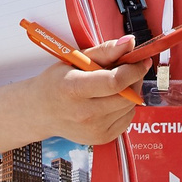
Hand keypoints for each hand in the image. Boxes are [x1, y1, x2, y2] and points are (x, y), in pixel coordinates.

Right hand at [20, 36, 147, 146]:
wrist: (41, 112)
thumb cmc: (57, 82)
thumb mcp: (75, 59)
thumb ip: (105, 51)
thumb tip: (130, 43)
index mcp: (73, 89)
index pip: (114, 82)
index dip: (133, 70)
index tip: (140, 60)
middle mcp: (84, 114)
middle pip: (127, 96)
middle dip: (134, 79)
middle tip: (128, 69)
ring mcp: (94, 129)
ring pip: (130, 107)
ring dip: (130, 92)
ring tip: (113, 85)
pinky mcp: (101, 138)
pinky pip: (127, 118)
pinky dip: (125, 106)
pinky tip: (109, 100)